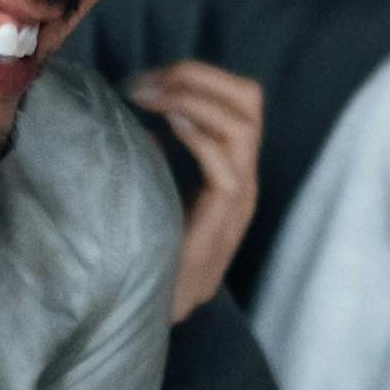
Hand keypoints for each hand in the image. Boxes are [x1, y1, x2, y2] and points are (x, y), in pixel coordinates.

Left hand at [127, 61, 263, 323]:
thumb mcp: (150, 193)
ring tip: (148, 97)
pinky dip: (198, 134)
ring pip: (242, 124)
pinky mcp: (225, 220)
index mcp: (230, 168)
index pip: (239, 101)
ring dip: (192, 98)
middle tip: (146, 82)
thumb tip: (140, 124)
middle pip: (249, 101)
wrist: (149, 312)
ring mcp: (239, 199)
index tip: (146, 79)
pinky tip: (166, 123)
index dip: (197, 77)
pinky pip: (226, 165)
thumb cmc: (144, 250)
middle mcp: (243, 177)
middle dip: (198, 77)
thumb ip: (155, 160)